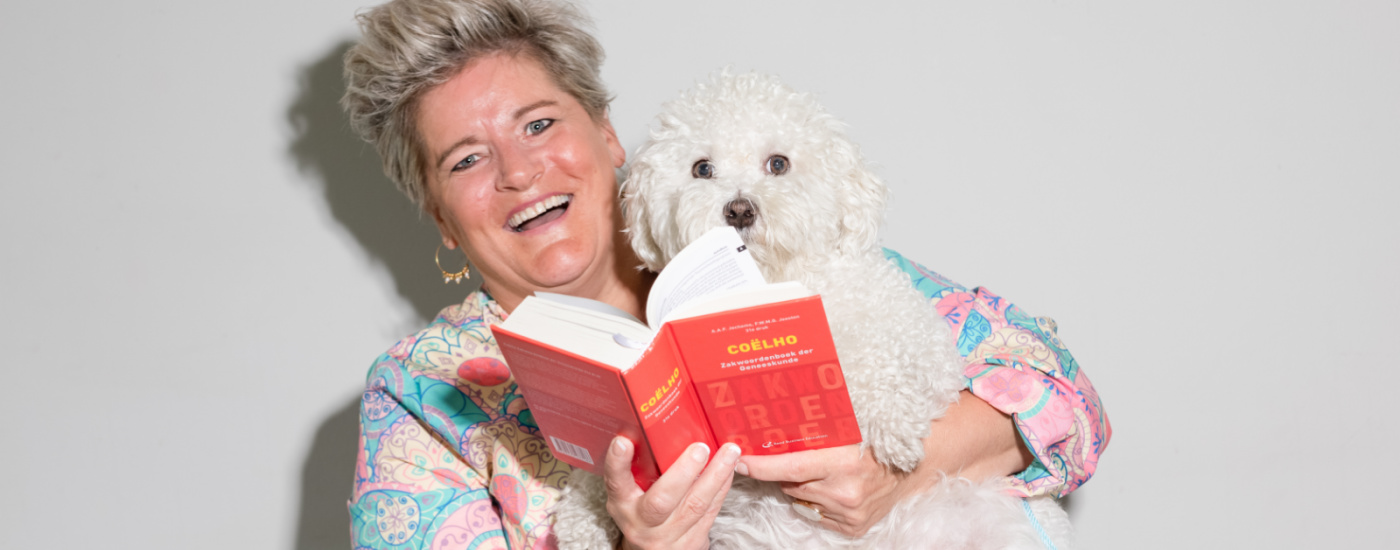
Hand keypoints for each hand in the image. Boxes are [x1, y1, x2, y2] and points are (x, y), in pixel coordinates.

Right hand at [604, 437, 741, 549]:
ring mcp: (668, 536)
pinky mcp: (692, 542)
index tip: (622, 441)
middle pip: (661, 501)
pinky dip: (722, 488)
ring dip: (715, 476)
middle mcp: (642, 523)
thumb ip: (639, 469)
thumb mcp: (630, 494)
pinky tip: (730, 470)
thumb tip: (657, 427)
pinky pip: (710, 512)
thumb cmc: (642, 512)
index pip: (616, 482)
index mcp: (622, 504)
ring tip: (729, 452)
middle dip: (683, 472)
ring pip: (695, 506)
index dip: (618, 463)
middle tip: (700, 447)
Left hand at [737, 390, 1030, 535]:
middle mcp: (844, 491)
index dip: (759, 463)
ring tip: (823, 468)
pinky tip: (834, 486)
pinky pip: (817, 513)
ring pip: (801, 497)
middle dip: (787, 468)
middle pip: (790, 482)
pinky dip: (819, 499)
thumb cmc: (881, 438)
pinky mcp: (852, 528)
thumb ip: (817, 426)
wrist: (918, 465)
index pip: (788, 465)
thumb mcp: (851, 425)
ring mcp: (848, 513)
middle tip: (791, 452)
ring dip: (803, 484)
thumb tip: (776, 416)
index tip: (739, 459)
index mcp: (843, 461)